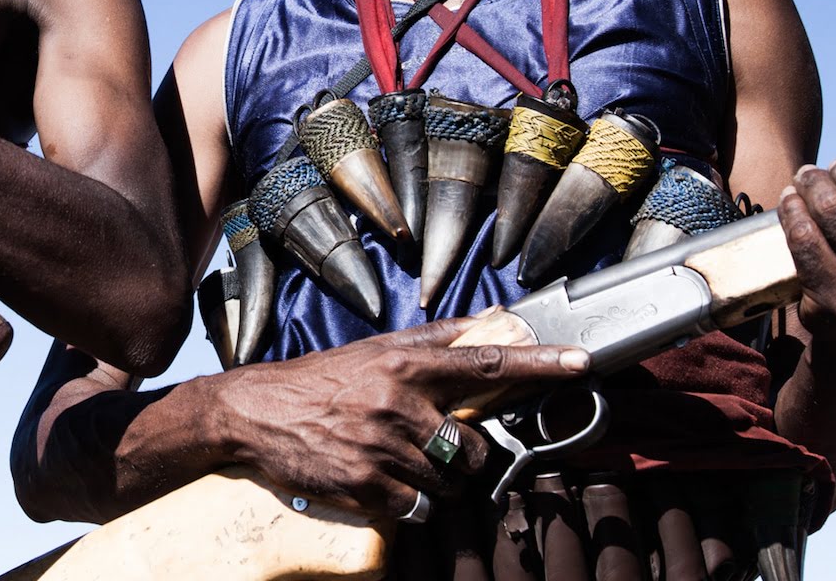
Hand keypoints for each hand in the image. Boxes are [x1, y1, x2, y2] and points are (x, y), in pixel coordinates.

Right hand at [213, 318, 588, 522]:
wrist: (252, 411)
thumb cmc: (319, 379)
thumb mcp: (374, 349)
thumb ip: (432, 340)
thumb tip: (486, 324)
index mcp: (404, 365)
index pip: (487, 363)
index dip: (541, 365)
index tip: (582, 363)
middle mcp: (398, 404)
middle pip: (474, 448)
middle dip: (465, 457)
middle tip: (434, 448)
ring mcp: (382, 448)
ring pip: (449, 485)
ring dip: (436, 483)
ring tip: (401, 463)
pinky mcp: (364, 486)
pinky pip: (417, 510)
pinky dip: (410, 505)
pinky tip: (384, 483)